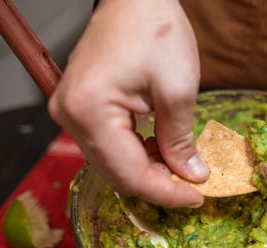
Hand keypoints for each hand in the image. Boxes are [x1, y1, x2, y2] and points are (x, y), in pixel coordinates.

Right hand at [49, 0, 207, 206]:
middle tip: (192, 185)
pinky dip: (138, 153)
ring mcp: (71, 111)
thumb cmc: (155, 29)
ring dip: (149, 170)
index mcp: (89, 111)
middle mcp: (69, 115)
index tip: (197, 198)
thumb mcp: (178, 90)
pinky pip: (110, 145)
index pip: (129, 174)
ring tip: (182, 165)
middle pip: (117, 174)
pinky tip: (161, 147)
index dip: (166, 193)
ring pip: (113, 163)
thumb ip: (181, 140)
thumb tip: (190, 176)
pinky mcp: (81, 107)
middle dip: (158, 184)